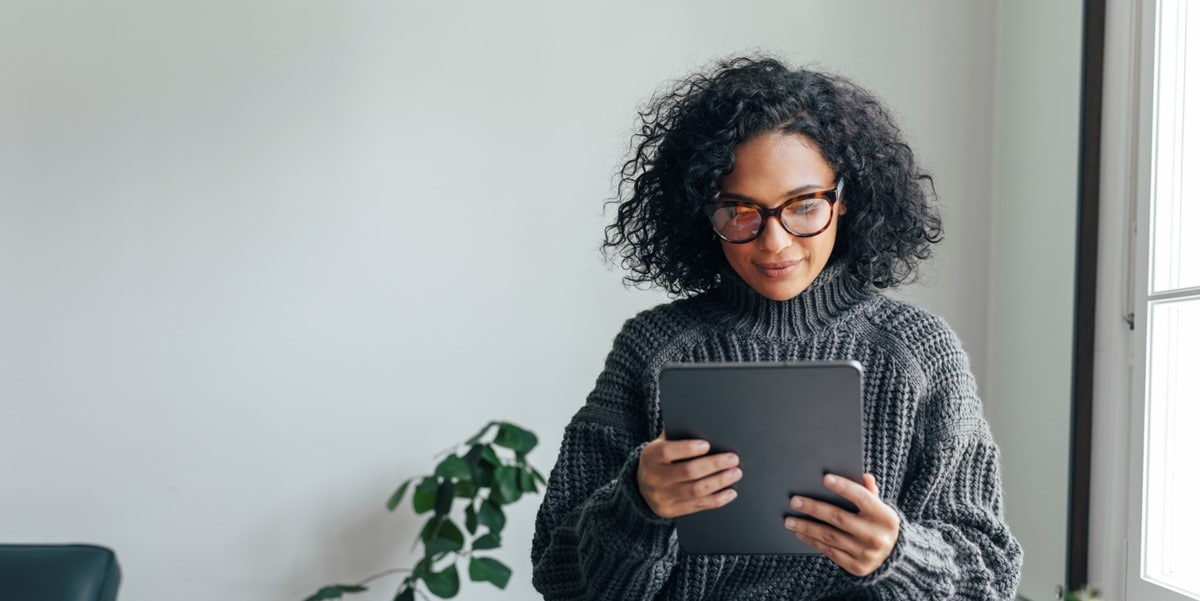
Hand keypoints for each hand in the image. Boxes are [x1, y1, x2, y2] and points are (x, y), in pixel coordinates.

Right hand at [636, 432, 741, 518]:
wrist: (642, 485)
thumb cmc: (661, 459)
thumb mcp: (662, 444)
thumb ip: (678, 438)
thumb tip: (708, 432)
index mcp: (649, 456)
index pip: (667, 452)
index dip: (688, 448)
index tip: (707, 445)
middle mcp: (652, 478)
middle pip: (688, 472)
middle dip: (714, 465)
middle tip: (733, 459)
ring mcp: (660, 497)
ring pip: (695, 490)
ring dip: (719, 481)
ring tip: (735, 473)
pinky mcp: (669, 511)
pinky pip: (697, 506)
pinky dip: (717, 499)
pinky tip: (730, 492)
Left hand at [783, 473, 899, 575]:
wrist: (893, 558)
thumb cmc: (880, 525)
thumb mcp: (880, 507)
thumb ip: (870, 492)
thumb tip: (863, 476)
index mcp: (885, 517)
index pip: (862, 498)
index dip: (844, 487)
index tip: (825, 478)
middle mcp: (876, 536)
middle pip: (839, 518)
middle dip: (814, 508)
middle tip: (794, 501)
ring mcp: (866, 553)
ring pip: (830, 537)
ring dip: (806, 527)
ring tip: (789, 520)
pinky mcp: (856, 567)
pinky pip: (830, 552)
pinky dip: (813, 541)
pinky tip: (800, 533)